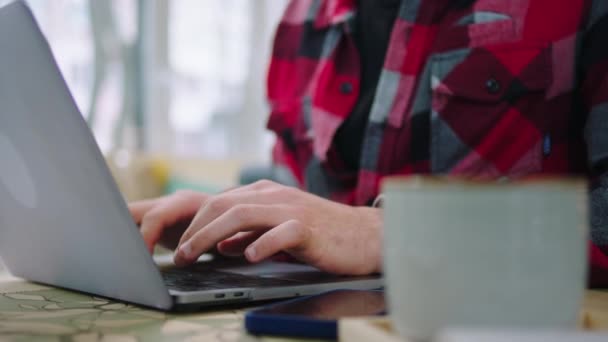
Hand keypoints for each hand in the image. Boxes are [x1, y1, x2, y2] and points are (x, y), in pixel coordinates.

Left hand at [130, 180, 382, 274]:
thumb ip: (250, 234)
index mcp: (264, 193)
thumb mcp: (278, 231)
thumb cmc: (321, 234)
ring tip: (193, 255)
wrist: (363, 235)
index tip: (176, 243)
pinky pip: (280, 232)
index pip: (218, 201)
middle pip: (222, 204)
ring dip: (210, 235)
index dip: (192, 222)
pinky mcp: (308, 226)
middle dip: (193, 229)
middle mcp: (274, 195)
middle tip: (177, 253)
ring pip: (242, 214)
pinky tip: (249, 258)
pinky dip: (261, 244)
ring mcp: (291, 208)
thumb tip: (221, 245)